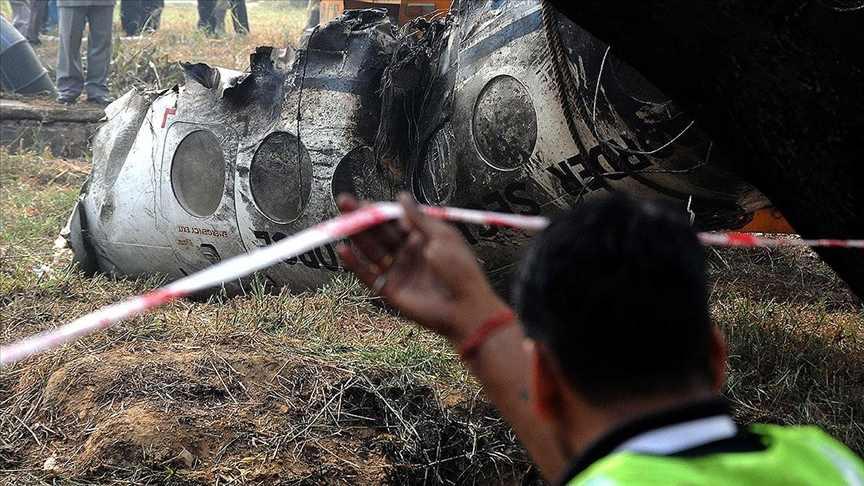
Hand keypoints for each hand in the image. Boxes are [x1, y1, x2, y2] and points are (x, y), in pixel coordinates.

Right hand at [337, 193, 509, 345]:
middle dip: (362, 219)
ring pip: (372, 251)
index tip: (361, 202)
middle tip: (343, 205)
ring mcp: (398, 271)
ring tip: (342, 224)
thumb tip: (401, 196)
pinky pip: (369, 275)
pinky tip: (343, 251)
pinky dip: (355, 264)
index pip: (394, 220)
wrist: (465, 307)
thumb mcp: (442, 237)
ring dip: (357, 237)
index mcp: (422, 238)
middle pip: (380, 233)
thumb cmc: (460, 270)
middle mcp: (407, 252)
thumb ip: (418, 219)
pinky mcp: (391, 290)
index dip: (378, 211)